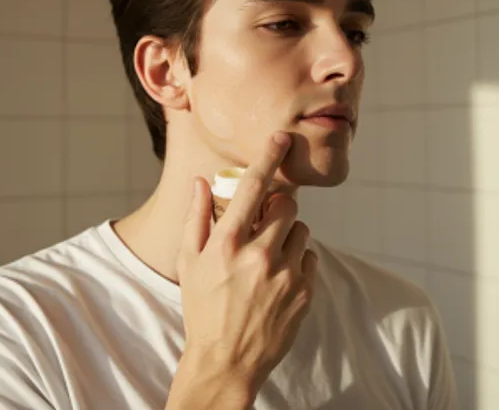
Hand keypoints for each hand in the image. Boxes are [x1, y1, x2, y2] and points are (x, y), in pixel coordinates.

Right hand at [168, 132, 317, 408]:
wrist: (226, 361)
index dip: (269, 157)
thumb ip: (197, 218)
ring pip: (302, 230)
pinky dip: (298, 260)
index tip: (282, 138)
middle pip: (287, 205)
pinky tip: (278, 277)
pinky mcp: (304, 292)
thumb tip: (202, 182)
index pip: (253, 188)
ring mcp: (285, 274)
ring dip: (288, 235)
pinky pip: (310, 258)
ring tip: (268, 256)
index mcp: (228, 243)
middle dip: (278, 207)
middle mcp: (259, 254)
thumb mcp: (189, 262)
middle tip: (264, 222)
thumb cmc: (202, 309)